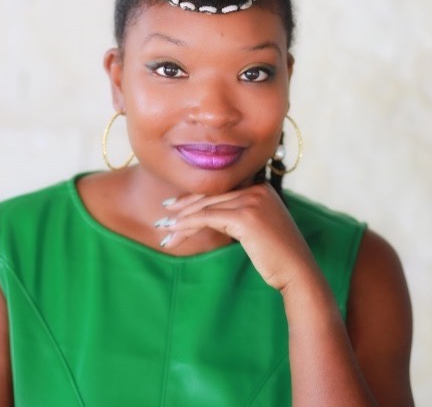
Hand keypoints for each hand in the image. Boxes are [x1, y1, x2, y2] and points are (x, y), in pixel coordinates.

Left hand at [156, 184, 320, 291]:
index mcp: (261, 187)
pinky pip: (207, 217)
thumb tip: (209, 216)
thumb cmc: (278, 257)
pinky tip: (174, 234)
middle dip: (183, 208)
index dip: (195, 198)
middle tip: (163, 218)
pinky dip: (187, 226)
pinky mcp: (245, 216)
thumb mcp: (258, 229)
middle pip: (211, 197)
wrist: (298, 273)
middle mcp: (257, 188)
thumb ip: (239, 215)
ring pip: (206, 207)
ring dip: (181, 220)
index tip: (174, 207)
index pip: (220, 191)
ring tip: (163, 230)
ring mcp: (252, 200)